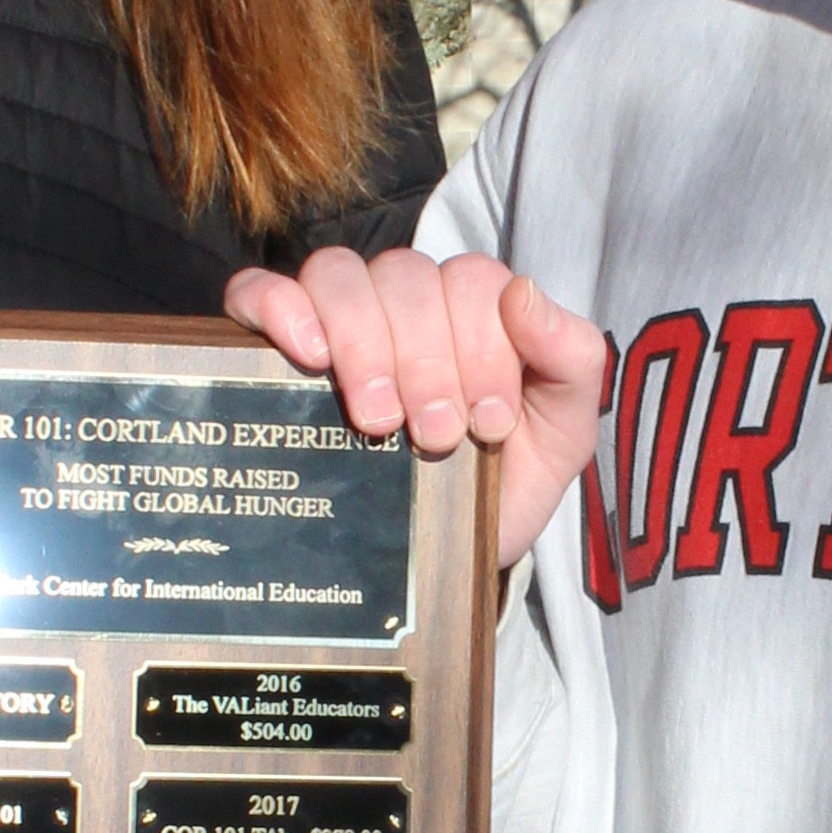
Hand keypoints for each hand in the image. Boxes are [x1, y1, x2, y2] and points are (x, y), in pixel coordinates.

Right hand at [222, 248, 606, 568]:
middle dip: (427, 360)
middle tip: (436, 436)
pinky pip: (260, 291)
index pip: (471, 279)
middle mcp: (405, 299)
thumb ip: (571, 361)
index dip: (483, 345)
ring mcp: (338, 314)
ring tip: (376, 419)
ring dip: (362, 342)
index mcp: (472, 307)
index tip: (489, 423)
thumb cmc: (500, 483)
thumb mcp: (560, 434)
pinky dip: (280, 308)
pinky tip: (306, 355)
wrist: (441, 557)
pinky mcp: (277, 338)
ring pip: (339, 275)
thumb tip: (524, 294)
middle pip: (405, 277)